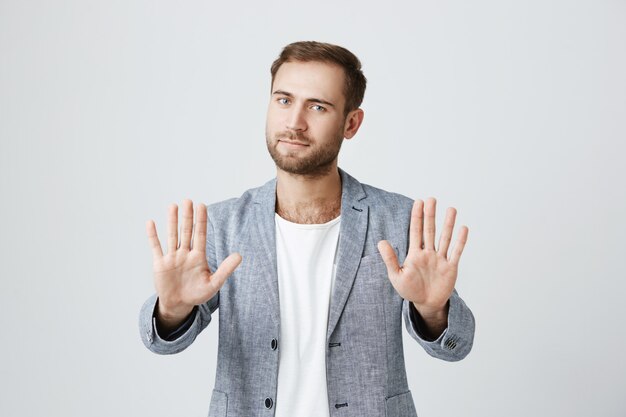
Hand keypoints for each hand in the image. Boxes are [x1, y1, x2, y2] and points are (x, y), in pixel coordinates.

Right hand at [146, 199, 241, 327]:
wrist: (179, 305)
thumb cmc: (197, 294)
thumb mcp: (214, 283)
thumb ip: (226, 269)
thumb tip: (240, 256)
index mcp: (198, 256)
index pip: (200, 234)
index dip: (201, 220)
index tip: (202, 205)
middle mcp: (185, 253)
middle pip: (186, 231)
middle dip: (187, 216)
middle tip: (188, 200)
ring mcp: (172, 257)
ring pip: (172, 236)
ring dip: (172, 221)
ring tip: (173, 206)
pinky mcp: (160, 264)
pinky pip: (156, 247)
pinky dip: (153, 236)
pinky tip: (151, 223)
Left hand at [377, 198, 467, 316]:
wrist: (426, 304)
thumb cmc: (410, 290)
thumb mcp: (396, 276)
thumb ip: (390, 259)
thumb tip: (381, 242)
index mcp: (415, 253)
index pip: (415, 231)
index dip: (417, 216)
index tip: (418, 202)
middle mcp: (428, 253)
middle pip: (430, 230)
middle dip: (430, 215)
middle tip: (432, 199)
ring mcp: (440, 259)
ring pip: (445, 238)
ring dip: (448, 224)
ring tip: (451, 209)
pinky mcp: (451, 267)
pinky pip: (456, 252)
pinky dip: (460, 241)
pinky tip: (463, 228)